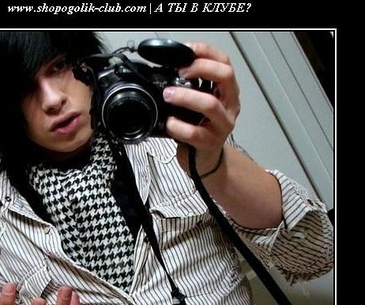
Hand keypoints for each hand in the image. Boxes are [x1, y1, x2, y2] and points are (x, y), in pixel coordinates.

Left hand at [162, 41, 240, 175]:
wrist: (205, 161)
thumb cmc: (200, 129)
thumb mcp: (200, 105)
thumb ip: (193, 87)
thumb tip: (169, 70)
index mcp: (228, 92)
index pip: (225, 63)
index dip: (207, 52)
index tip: (187, 50)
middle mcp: (230, 106)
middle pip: (225, 76)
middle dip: (201, 69)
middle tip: (180, 72)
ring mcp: (222, 125)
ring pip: (209, 104)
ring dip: (186, 96)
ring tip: (168, 95)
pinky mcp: (210, 143)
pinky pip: (194, 132)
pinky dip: (178, 126)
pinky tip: (169, 123)